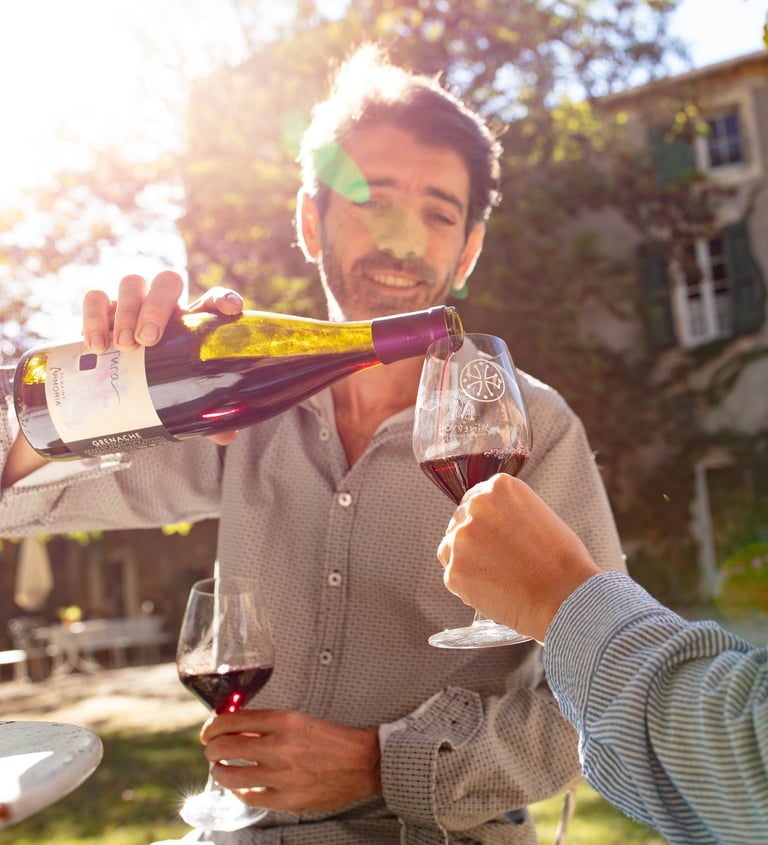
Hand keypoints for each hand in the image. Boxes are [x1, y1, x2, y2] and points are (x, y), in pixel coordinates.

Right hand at [82, 272, 243, 445]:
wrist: (124, 384)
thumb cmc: (165, 386)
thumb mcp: (185, 399)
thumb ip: (207, 417)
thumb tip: (226, 437)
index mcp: (194, 322)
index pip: (213, 299)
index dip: (223, 299)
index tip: (229, 310)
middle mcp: (165, 307)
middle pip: (166, 281)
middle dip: (155, 307)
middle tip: (146, 340)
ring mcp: (133, 305)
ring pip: (130, 284)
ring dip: (124, 312)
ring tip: (122, 347)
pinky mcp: (102, 312)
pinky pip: (95, 298)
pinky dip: (93, 316)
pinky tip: (95, 347)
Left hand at [199, 709, 381, 812]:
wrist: (362, 762)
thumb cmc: (332, 739)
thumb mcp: (299, 720)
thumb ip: (267, 725)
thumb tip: (235, 728)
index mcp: (284, 721)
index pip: (233, 720)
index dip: (214, 726)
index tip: (209, 730)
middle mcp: (280, 746)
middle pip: (226, 747)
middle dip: (211, 748)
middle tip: (211, 749)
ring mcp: (282, 776)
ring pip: (231, 775)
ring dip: (219, 771)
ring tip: (220, 768)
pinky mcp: (287, 800)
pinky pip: (249, 796)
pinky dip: (239, 790)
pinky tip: (240, 785)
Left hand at [436, 474, 600, 642]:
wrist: (566, 597)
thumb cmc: (561, 560)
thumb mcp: (538, 515)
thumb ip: (507, 512)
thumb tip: (488, 524)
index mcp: (499, 487)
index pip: (475, 500)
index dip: (484, 521)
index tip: (493, 537)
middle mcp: (475, 507)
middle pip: (460, 522)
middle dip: (474, 540)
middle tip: (498, 561)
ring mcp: (461, 539)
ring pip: (451, 548)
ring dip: (468, 561)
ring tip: (499, 577)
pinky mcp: (455, 571)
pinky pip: (454, 576)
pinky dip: (469, 586)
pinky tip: (495, 590)